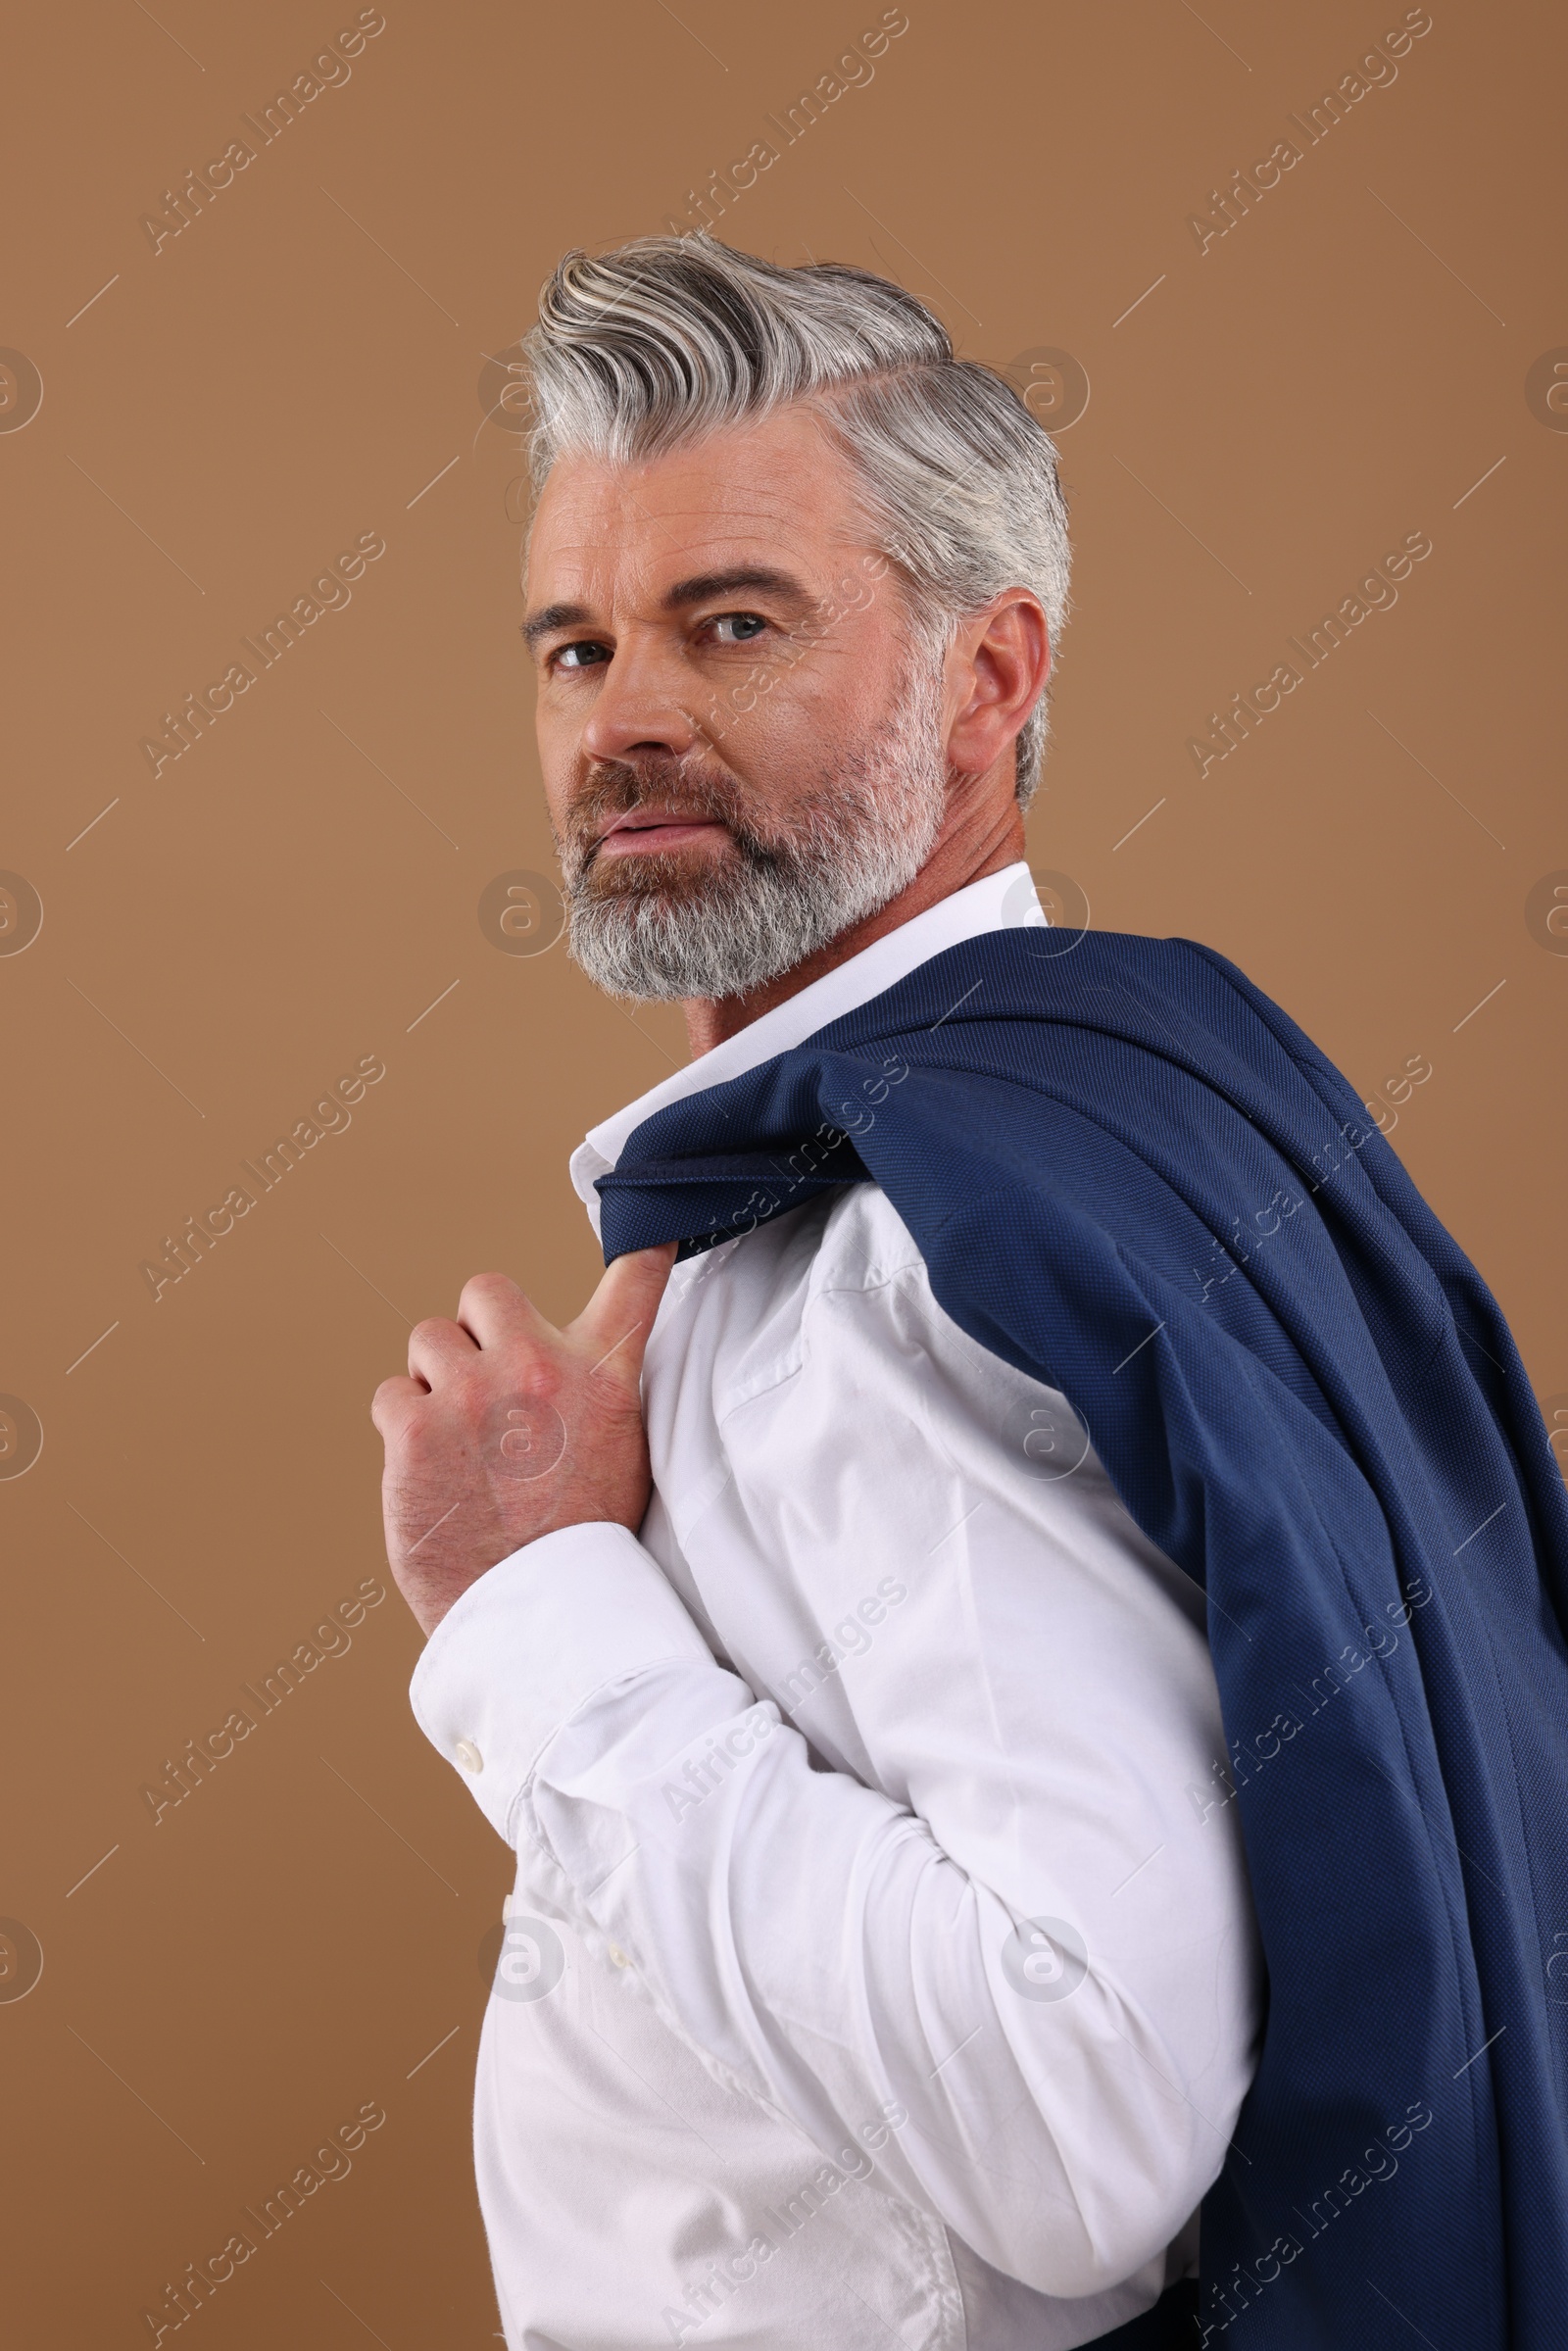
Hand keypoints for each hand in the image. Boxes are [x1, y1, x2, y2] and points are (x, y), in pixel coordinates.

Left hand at [370, 1247, 676, 1635]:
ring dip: (435, 1380)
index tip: (650, 1226)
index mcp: (604, 1377)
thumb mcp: (625, 1456)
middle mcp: (540, 1369)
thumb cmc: (581, 1545)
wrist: (539, 1615)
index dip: (643, 1243)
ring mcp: (474, 1394)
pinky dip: (401, 1426)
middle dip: (478, 1328)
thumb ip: (601, 1395)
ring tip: (458, 1438)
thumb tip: (577, 1364)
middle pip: (488, 1290)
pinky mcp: (416, 1430)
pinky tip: (429, 1468)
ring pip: (429, 1340)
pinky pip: (391, 1395)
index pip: (636, 1281)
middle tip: (485, 1383)